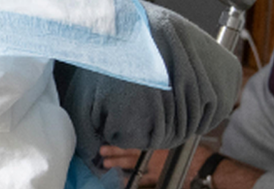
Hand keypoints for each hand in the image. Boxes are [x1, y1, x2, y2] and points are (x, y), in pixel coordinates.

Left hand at [99, 145, 214, 188]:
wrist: (207, 169)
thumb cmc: (196, 152)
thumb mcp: (180, 138)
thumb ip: (166, 134)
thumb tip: (156, 127)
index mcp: (158, 145)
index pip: (135, 143)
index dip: (121, 142)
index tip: (108, 138)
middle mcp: (155, 157)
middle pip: (131, 155)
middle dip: (116, 153)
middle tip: (102, 152)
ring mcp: (157, 170)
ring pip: (135, 167)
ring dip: (120, 166)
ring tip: (107, 165)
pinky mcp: (162, 179)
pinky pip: (144, 180)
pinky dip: (134, 180)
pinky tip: (124, 180)